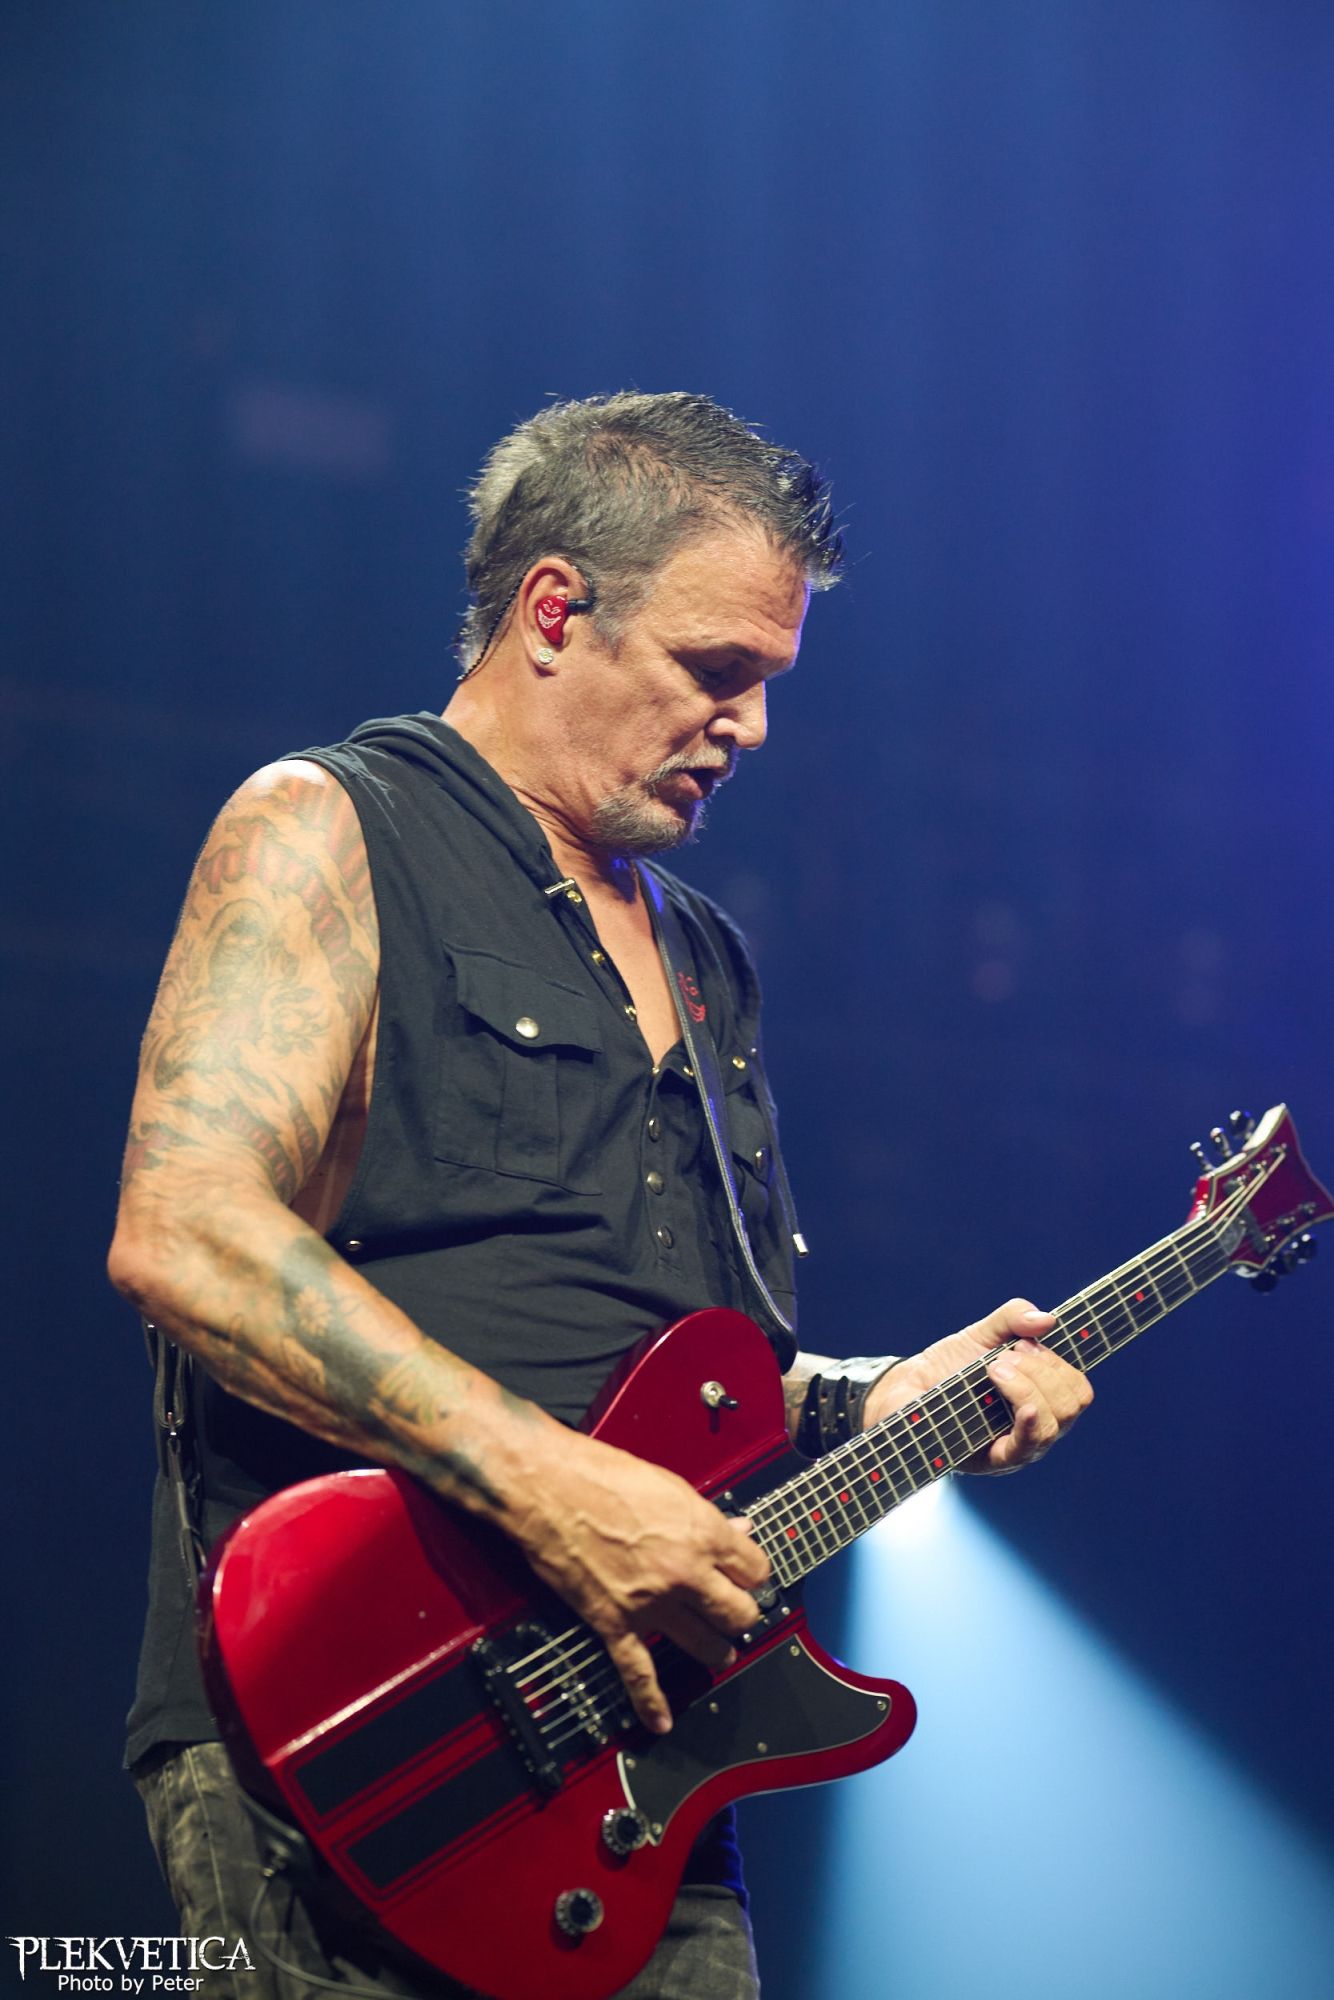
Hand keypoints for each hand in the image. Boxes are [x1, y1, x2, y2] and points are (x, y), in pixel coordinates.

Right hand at [510, 1428, 769, 1733]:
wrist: (547, 1489)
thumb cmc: (601, 1476)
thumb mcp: (669, 1486)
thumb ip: (706, 1516)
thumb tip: (736, 1528)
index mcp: (702, 1533)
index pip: (755, 1567)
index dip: (754, 1571)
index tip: (748, 1573)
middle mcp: (684, 1573)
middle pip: (739, 1612)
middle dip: (742, 1613)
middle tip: (738, 1610)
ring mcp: (651, 1604)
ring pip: (705, 1644)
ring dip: (717, 1650)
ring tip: (719, 1649)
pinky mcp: (615, 1623)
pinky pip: (638, 1673)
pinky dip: (651, 1703)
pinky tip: (661, 1720)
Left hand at [864, 1297, 1092, 1474]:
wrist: (906, 1389)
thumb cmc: (948, 1366)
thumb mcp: (982, 1334)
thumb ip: (1013, 1318)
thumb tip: (1048, 1319)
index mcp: (1043, 1399)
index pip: (1078, 1389)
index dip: (1060, 1361)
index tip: (1026, 1341)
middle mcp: (1037, 1427)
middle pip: (1071, 1405)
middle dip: (1041, 1370)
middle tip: (1003, 1357)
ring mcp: (1018, 1447)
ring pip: (1053, 1423)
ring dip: (1028, 1387)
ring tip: (992, 1369)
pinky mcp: (992, 1461)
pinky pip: (1027, 1447)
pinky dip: (1031, 1422)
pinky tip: (1024, 1407)